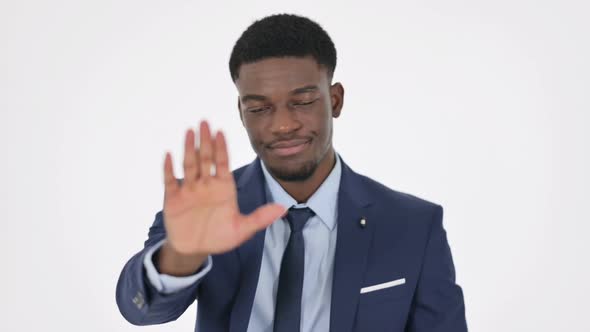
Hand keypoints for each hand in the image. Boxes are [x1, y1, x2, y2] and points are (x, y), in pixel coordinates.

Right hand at [162, 121, 285, 257]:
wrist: (195, 250)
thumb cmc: (219, 237)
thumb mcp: (242, 229)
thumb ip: (260, 218)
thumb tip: (283, 209)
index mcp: (223, 187)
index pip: (223, 162)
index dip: (222, 147)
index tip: (222, 132)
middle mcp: (206, 184)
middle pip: (206, 158)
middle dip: (206, 140)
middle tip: (205, 121)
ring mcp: (189, 190)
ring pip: (189, 164)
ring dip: (189, 148)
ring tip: (189, 131)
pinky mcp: (173, 199)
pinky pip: (170, 181)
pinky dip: (168, 168)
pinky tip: (168, 155)